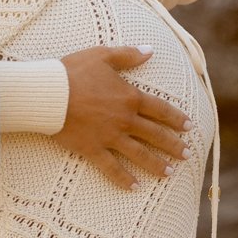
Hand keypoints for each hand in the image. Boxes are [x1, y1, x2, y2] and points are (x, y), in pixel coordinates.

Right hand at [54, 45, 189, 188]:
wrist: (48, 93)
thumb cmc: (73, 71)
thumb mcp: (103, 55)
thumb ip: (128, 54)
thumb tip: (150, 50)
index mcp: (130, 96)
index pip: (160, 109)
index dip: (176, 118)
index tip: (189, 127)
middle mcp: (125, 119)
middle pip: (155, 134)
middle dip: (174, 145)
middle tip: (188, 154)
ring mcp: (110, 136)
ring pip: (140, 154)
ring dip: (157, 164)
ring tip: (170, 173)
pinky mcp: (93, 149)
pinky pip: (112, 168)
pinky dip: (124, 179)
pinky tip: (136, 188)